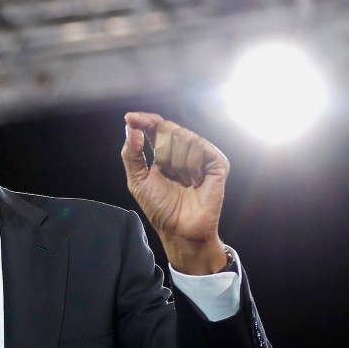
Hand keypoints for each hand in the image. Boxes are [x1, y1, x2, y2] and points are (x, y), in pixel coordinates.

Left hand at [120, 112, 228, 274]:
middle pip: (168, 129)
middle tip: (167, 174)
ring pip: (184, 137)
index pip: (155, 125)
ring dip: (176, 163)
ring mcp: (202, 155)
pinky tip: (194, 181)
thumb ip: (131, 153)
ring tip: (182, 181)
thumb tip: (130, 125)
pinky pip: (200, 147)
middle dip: (161, 151)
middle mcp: (183, 149)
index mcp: (163, 151)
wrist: (180, 229)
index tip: (131, 117)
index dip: (144, 119)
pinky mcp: (218, 163)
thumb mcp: (137, 180)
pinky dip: (192, 165)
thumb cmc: (160, 208)